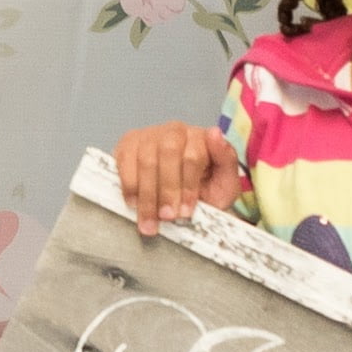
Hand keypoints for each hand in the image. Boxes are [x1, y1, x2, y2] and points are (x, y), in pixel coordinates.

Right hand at [112, 123, 243, 235]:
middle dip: (167, 189)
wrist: (179, 197)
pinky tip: (133, 204)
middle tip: (167, 217)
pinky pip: (124, 161)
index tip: (185, 211)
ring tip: (150, 221)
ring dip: (148, 194)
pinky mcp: (129, 143)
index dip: (188, 186)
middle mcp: (175, 130)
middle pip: (168, 153)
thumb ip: (226, 161)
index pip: (193, 156)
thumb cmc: (205, 190)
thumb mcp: (225, 182)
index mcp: (201, 137)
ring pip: (146, 160)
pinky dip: (128, 186)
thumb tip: (215, 133)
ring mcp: (150, 134)